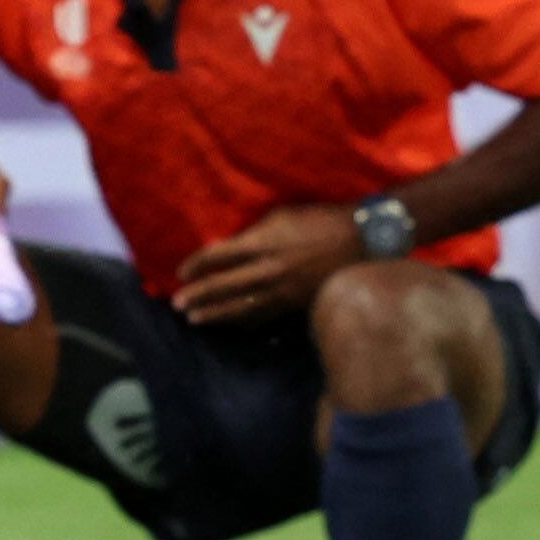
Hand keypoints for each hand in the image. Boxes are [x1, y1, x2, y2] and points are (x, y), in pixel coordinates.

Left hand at [170, 201, 361, 326]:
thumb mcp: (281, 217)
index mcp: (263, 243)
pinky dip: (243, 319)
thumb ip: (251, 234)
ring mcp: (284, 289)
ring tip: (194, 319)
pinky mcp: (297, 302)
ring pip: (242, 306)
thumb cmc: (319, 220)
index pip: (219, 256)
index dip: (197, 265)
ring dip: (216, 314)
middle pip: (225, 286)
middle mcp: (270, 269)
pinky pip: (264, 314)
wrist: (363, 239)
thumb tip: (227, 248)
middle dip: (198, 295)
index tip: (181, 272)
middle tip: (177, 303)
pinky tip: (229, 323)